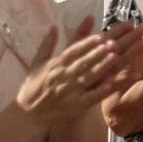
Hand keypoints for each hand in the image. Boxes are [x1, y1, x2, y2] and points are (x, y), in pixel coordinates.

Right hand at [12, 21, 142, 125]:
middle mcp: (62, 77)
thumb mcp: (36, 64)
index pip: (72, 52)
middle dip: (98, 53)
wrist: (27, 115)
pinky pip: (90, 99)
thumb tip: (53, 26)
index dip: (86, 44)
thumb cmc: (33, 86)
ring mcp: (69, 93)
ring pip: (88, 78)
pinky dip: (100, 92)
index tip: (100, 36)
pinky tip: (111, 85)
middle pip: (82, 63)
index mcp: (55, 66)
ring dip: (102, 67)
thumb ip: (47, 45)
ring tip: (115, 57)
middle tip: (113, 43)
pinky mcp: (75, 107)